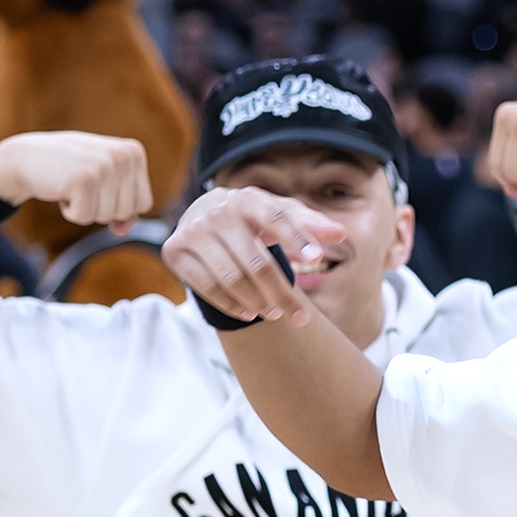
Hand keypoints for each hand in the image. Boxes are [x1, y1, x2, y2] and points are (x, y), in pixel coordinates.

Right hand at [0, 131, 152, 231]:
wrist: (28, 156)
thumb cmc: (69, 170)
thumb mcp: (103, 183)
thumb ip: (122, 208)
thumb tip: (123, 230)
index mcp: (134, 153)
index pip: (143, 203)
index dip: (117, 205)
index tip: (98, 185)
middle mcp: (124, 156)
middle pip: (125, 212)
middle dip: (101, 207)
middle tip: (82, 184)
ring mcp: (105, 166)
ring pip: (106, 217)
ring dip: (85, 209)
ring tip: (72, 185)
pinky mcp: (85, 179)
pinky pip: (84, 218)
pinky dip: (70, 212)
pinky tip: (62, 189)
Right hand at [162, 186, 346, 325]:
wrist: (204, 213)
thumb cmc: (253, 217)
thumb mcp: (281, 214)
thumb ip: (310, 224)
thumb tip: (341, 233)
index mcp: (248, 198)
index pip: (277, 218)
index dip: (297, 238)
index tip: (318, 259)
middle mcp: (217, 212)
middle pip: (257, 262)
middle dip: (282, 294)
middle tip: (301, 318)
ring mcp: (193, 231)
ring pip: (232, 278)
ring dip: (259, 303)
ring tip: (276, 314)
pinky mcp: (175, 252)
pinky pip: (206, 287)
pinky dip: (231, 305)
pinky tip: (249, 311)